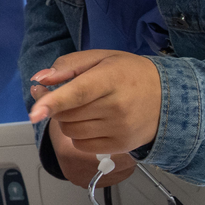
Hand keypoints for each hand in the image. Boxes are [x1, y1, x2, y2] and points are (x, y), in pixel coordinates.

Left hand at [28, 50, 160, 187]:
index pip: (78, 93)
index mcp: (111, 79)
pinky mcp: (120, 146)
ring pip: (70, 130)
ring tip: (84, 107)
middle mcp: (116, 106)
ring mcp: (120, 129)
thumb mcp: (101, 58)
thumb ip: (67, 65)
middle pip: (66, 114)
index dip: (53, 102)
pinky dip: (77, 135)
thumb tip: (40, 79)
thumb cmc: (130, 74)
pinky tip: (92, 122)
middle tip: (60, 95)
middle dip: (55, 105)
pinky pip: (81, 145)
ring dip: (67, 120)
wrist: (169, 98)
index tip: (35, 112)